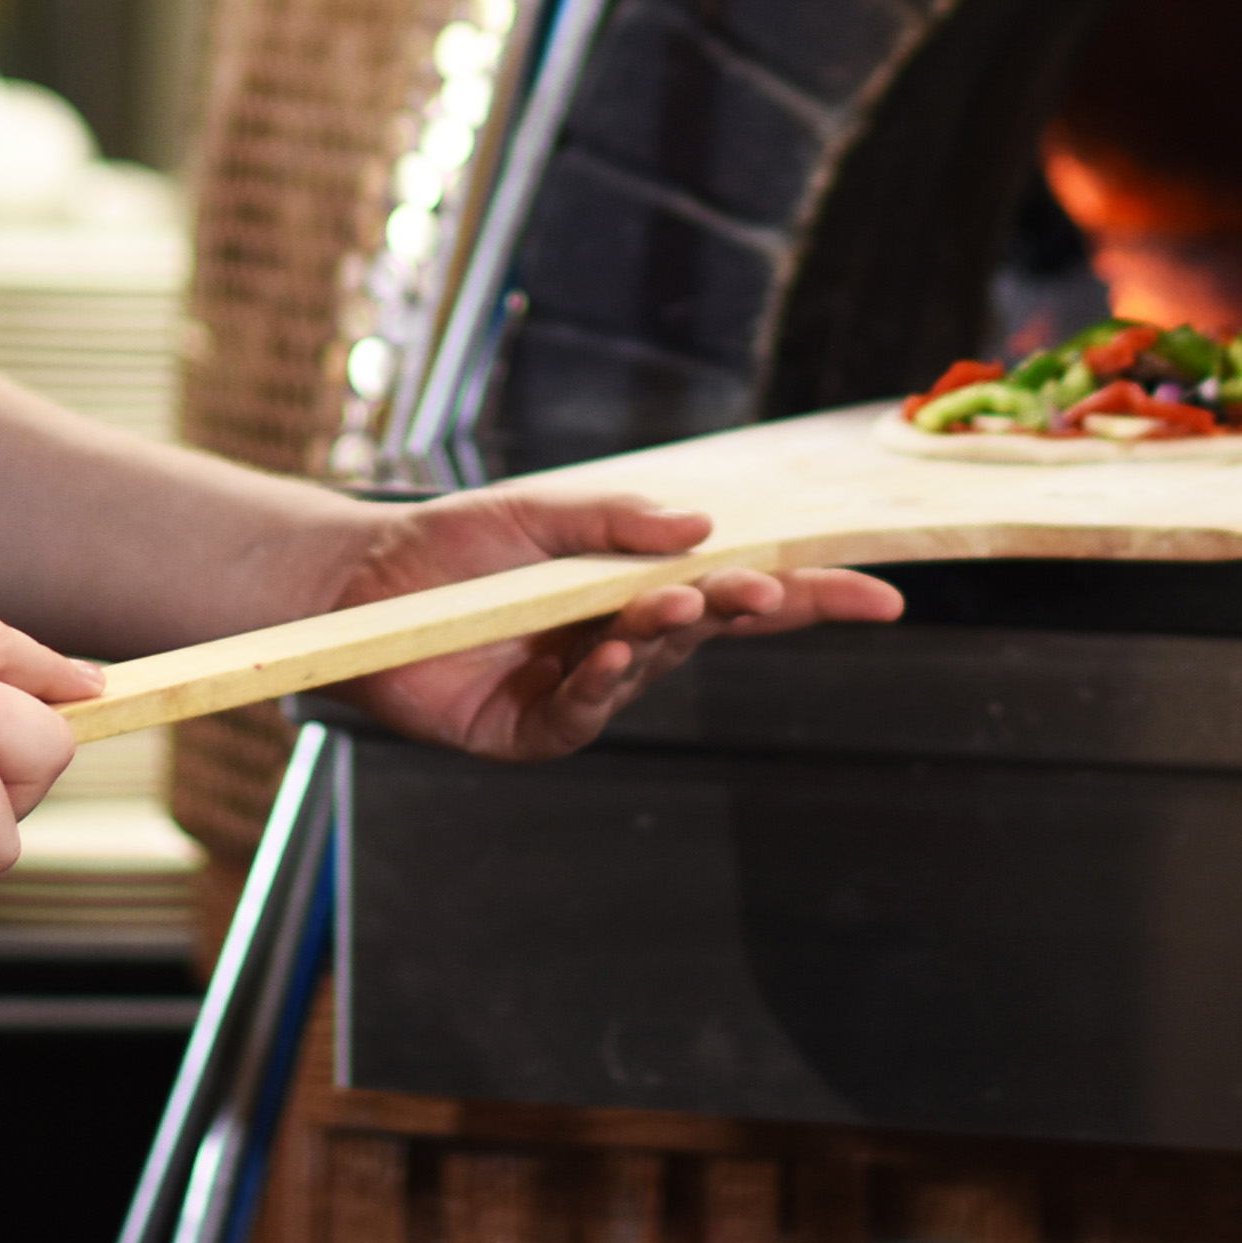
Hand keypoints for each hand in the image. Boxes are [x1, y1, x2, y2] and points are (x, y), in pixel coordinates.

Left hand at [321, 492, 901, 763]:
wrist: (359, 590)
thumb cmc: (449, 547)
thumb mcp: (532, 510)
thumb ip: (612, 519)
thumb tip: (701, 527)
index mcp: (638, 585)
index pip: (744, 591)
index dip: (811, 594)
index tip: (882, 594)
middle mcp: (624, 640)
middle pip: (714, 630)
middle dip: (748, 609)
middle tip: (763, 589)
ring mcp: (584, 690)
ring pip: (652, 668)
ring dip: (663, 636)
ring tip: (662, 607)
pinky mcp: (534, 732)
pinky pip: (586, 718)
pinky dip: (601, 687)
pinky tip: (602, 659)